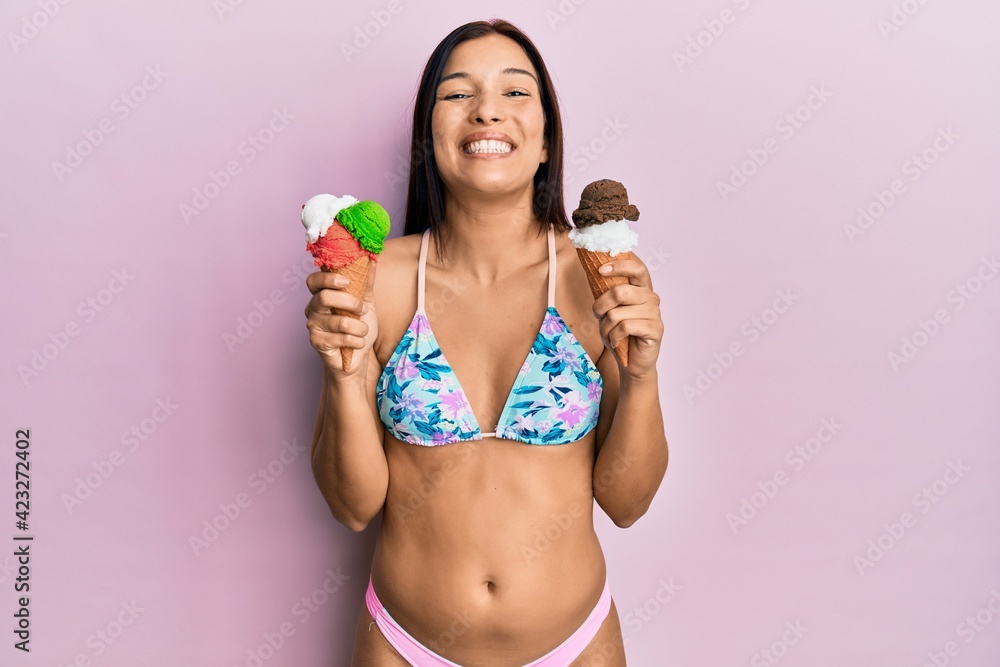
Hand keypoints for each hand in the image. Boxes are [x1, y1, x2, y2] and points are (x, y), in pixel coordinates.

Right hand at [304, 261, 377, 374]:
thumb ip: (366, 282)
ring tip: (362, 331)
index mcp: (321, 295)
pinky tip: (358, 343)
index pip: (313, 280)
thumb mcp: (366, 302)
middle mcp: (312, 308)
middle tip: (363, 309)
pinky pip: (342, 338)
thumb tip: (372, 260)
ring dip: (359, 327)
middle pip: (325, 297)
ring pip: (339, 321)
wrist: (358, 356)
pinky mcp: (317, 343)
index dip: (328, 278)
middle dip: (350, 302)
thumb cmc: (359, 327)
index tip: (347, 281)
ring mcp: (313, 326)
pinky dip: (357, 341)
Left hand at [591, 253, 662, 378]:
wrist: (632, 362)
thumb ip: (608, 294)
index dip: (619, 266)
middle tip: (598, 316)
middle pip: (619, 292)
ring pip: (617, 313)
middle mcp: (651, 298)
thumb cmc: (620, 334)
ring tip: (609, 334)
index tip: (601, 270)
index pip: (636, 268)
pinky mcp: (655, 329)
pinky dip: (614, 337)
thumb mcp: (610, 311)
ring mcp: (655, 313)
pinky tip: (616, 342)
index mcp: (641, 289)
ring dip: (606, 327)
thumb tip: (596, 273)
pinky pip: (625, 327)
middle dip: (601, 306)